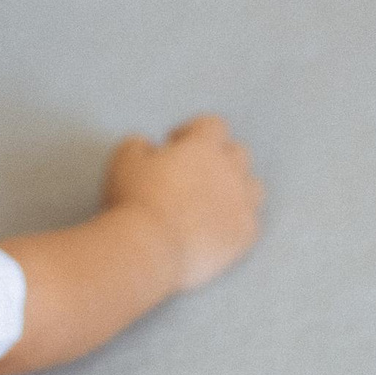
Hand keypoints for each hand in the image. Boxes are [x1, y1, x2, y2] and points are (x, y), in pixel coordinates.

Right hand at [103, 115, 264, 292]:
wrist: (151, 249)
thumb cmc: (135, 202)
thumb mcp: (123, 162)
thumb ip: (137, 145)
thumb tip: (146, 146)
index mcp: (204, 147)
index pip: (211, 125)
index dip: (192, 131)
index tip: (174, 143)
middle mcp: (231, 171)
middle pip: (237, 154)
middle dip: (217, 158)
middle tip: (192, 175)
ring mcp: (242, 204)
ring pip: (252, 187)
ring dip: (235, 189)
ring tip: (211, 204)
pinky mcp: (244, 235)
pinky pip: (249, 224)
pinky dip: (234, 223)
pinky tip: (216, 232)